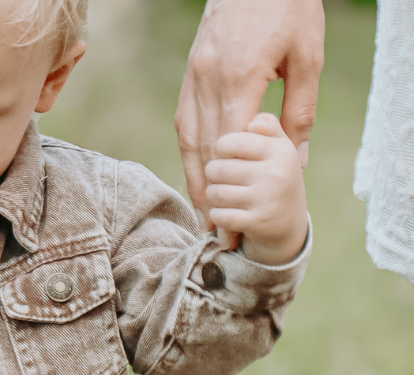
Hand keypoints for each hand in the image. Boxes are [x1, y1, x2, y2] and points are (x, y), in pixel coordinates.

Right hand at [176, 0, 323, 245]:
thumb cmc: (289, 5)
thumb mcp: (307, 55)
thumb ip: (299, 110)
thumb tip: (293, 161)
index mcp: (237, 79)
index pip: (228, 152)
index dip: (227, 194)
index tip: (231, 225)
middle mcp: (207, 83)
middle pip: (203, 155)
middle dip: (209, 198)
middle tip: (216, 234)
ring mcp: (193, 78)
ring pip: (188, 142)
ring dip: (194, 181)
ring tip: (204, 212)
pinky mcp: (190, 74)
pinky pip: (185, 123)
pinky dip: (191, 153)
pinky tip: (198, 172)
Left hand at [205, 113, 307, 264]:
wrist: (288, 226)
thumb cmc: (275, 179)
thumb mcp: (278, 149)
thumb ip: (267, 128)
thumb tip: (253, 122)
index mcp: (280, 149)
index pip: (229, 142)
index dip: (219, 150)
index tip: (223, 156)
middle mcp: (276, 172)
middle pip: (217, 168)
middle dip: (212, 176)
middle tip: (219, 180)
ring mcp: (267, 198)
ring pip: (215, 193)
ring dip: (212, 197)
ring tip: (221, 196)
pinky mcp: (257, 222)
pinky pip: (219, 216)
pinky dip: (217, 217)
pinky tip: (225, 213)